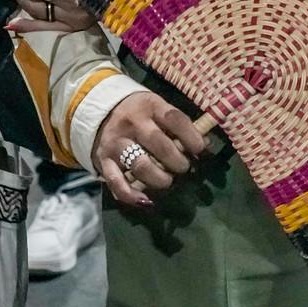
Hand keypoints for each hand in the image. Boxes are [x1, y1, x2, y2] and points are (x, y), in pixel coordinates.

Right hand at [92, 90, 209, 207]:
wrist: (99, 110)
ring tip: (167, 180)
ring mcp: (117, 142)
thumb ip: (180, 126)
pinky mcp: (104, 160)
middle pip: (160, 146)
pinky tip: (146, 201)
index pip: (175, 120)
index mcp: (150, 106)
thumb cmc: (140, 113)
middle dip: (178, 162)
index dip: (191, 137)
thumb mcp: (159, 109)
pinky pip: (117, 182)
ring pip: (140, 165)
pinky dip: (132, 195)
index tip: (200, 149)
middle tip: (183, 167)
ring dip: (159, 179)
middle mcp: (132, 123)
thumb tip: (207, 145)